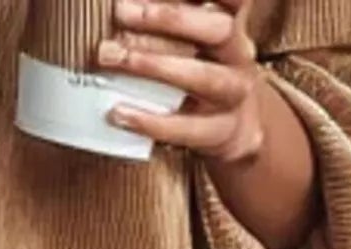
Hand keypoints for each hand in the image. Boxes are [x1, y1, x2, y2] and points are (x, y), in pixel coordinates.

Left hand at [97, 0, 266, 165]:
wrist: (238, 128)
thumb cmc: (203, 71)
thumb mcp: (196, 40)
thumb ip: (173, 20)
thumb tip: (125, 6)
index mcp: (231, 25)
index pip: (233, 0)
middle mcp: (238, 55)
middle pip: (218, 30)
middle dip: (170, 18)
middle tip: (121, 12)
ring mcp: (233, 95)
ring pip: (203, 77)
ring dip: (153, 65)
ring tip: (112, 57)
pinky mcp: (220, 132)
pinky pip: (186, 128)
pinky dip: (150, 121)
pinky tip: (118, 113)